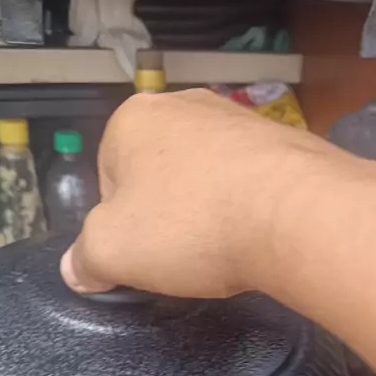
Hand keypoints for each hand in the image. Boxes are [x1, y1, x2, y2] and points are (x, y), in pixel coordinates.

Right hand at [60, 89, 318, 298]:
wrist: (297, 216)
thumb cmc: (190, 227)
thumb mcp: (112, 252)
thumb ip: (85, 259)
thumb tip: (77, 269)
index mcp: (133, 119)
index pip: (108, 179)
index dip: (123, 225)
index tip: (146, 253)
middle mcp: (187, 106)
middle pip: (160, 176)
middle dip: (168, 217)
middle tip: (185, 255)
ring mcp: (241, 120)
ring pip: (209, 179)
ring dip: (210, 214)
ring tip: (226, 249)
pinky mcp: (287, 142)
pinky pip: (252, 183)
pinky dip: (250, 209)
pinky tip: (258, 236)